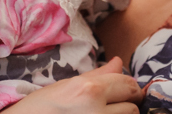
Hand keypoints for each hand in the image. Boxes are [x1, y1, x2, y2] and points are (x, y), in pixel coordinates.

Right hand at [4, 57, 141, 113]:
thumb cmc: (39, 108)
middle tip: (114, 104)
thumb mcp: (67, 86)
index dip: (130, 87)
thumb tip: (120, 63)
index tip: (127, 91)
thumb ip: (98, 75)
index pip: (128, 85)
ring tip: (102, 112)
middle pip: (132, 107)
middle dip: (127, 104)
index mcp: (89, 90)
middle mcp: (96, 111)